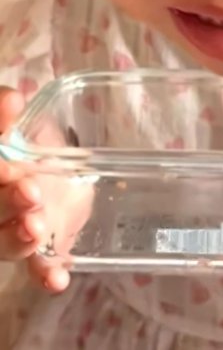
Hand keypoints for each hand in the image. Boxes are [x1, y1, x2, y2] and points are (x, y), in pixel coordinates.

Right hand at [0, 87, 70, 292]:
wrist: (62, 159)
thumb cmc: (28, 135)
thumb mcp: (17, 120)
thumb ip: (6, 111)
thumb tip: (12, 99)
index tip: (7, 167)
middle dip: (7, 205)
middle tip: (30, 193)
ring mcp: (12, 229)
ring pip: (6, 244)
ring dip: (20, 239)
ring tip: (37, 228)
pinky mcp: (40, 247)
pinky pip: (37, 267)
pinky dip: (45, 273)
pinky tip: (57, 277)